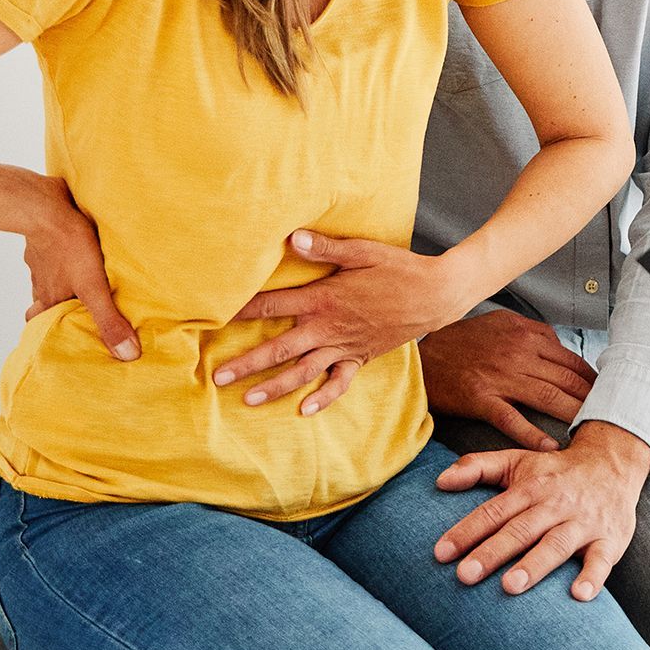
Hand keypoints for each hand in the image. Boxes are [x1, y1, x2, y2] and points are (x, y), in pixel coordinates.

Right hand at [22, 175, 140, 360]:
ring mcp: (41, 261)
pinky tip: (81, 250)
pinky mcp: (46, 239)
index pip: (43, 326)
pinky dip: (66, 255)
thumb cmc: (69, 246)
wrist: (46, 205)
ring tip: (88, 281)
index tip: (68, 337)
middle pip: (44, 304)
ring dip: (65, 281)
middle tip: (79, 310)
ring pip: (50, 279)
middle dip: (60, 308)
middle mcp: (41, 284)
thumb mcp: (93, 287)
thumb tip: (127, 355)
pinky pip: (54, 253)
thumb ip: (108, 320)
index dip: (53, 333)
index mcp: (49, 300)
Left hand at [213, 230, 463, 415]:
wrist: (436, 294)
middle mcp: (328, 328)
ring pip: (302, 372)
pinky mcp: (361, 357)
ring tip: (247, 400)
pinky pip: (339, 383)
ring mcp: (345, 346)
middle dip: (246, 364)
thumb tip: (291, 238)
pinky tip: (304, 410)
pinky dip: (322, 398)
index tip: (213, 317)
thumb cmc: (397, 267)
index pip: (272, 305)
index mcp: (323, 299)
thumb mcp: (362, 251)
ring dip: (274, 387)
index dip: (242, 310)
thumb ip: (325, 248)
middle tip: (216, 377)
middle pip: (279, 349)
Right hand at [418, 310, 596, 451]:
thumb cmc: (460, 341)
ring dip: (575, 416)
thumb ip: (530, 331)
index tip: (607, 394)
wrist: (421, 357)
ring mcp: (500, 377)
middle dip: (593, 400)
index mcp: (524, 335)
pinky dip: (533, 435)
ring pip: (549, 398)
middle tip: (612, 418)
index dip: (592, 379)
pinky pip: (513, 420)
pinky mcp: (482, 399)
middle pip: (567, 380)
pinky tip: (551, 448)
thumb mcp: (498, 322)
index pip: (571, 360)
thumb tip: (557, 344)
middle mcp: (517, 354)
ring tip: (594, 432)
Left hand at [433, 421, 649, 600]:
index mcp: (529, 487)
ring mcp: (582, 522)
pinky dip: (592, 577)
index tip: (441, 553)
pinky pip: (601, 560)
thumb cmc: (554, 470)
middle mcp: (553, 504)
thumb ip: (477, 467)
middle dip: (491, 553)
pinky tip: (579, 596)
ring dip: (534, 565)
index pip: (493, 512)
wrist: (612, 462)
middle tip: (465, 576)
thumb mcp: (516, 460)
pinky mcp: (609, 539)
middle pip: (519, 529)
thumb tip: (439, 481)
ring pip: (555, 544)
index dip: (466, 531)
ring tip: (510, 586)